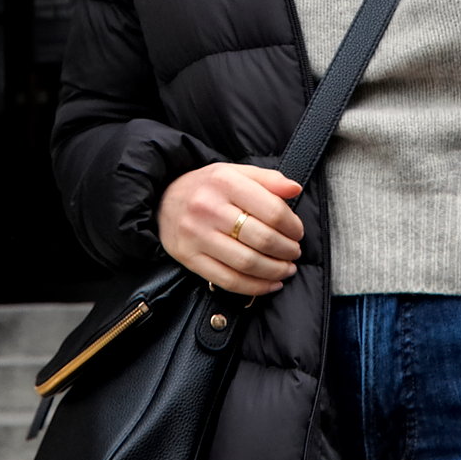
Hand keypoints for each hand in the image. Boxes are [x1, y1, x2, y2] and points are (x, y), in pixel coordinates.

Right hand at [157, 163, 303, 298]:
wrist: (163, 199)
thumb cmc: (207, 187)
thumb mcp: (236, 172)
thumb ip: (269, 179)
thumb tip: (295, 190)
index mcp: (224, 182)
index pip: (272, 210)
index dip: (292, 226)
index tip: (298, 233)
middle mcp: (208, 208)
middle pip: (261, 238)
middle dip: (286, 250)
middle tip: (294, 252)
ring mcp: (196, 235)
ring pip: (247, 263)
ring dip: (274, 271)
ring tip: (286, 269)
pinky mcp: (189, 258)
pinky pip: (228, 280)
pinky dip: (254, 287)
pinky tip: (269, 284)